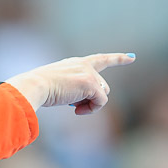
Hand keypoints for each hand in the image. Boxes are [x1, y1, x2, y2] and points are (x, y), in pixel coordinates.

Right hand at [5, 53, 134, 114]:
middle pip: (102, 86)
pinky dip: (91, 110)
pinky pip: (101, 102)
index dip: (118, 58)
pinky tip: (76, 111)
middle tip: (73, 107)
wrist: (35, 86)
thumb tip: (86, 103)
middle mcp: (84, 65)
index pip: (100, 59)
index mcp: (76, 63)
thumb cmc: (39, 90)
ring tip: (73, 108)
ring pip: (103, 94)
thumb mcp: (58, 87)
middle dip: (92, 99)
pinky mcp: (91, 84)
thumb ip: (74, 90)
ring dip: (91, 105)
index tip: (132, 57)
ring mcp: (89, 73)